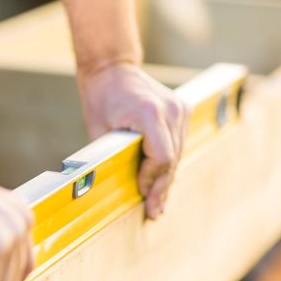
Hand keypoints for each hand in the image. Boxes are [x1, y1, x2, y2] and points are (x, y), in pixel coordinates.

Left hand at [77, 63, 188, 218]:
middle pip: (172, 159)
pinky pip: (177, 143)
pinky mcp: (182, 109)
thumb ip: (112, 156)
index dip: (151, 179)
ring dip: (167, 177)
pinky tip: (162, 181)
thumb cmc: (101, 98)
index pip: (161, 157)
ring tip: (159, 203)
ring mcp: (180, 109)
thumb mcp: (98, 129)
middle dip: (162, 187)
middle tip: (155, 212)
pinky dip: (169, 162)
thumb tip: (114, 188)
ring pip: (177, 153)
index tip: (142, 195)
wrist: (112, 68)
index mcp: (150, 113)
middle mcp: (171, 110)